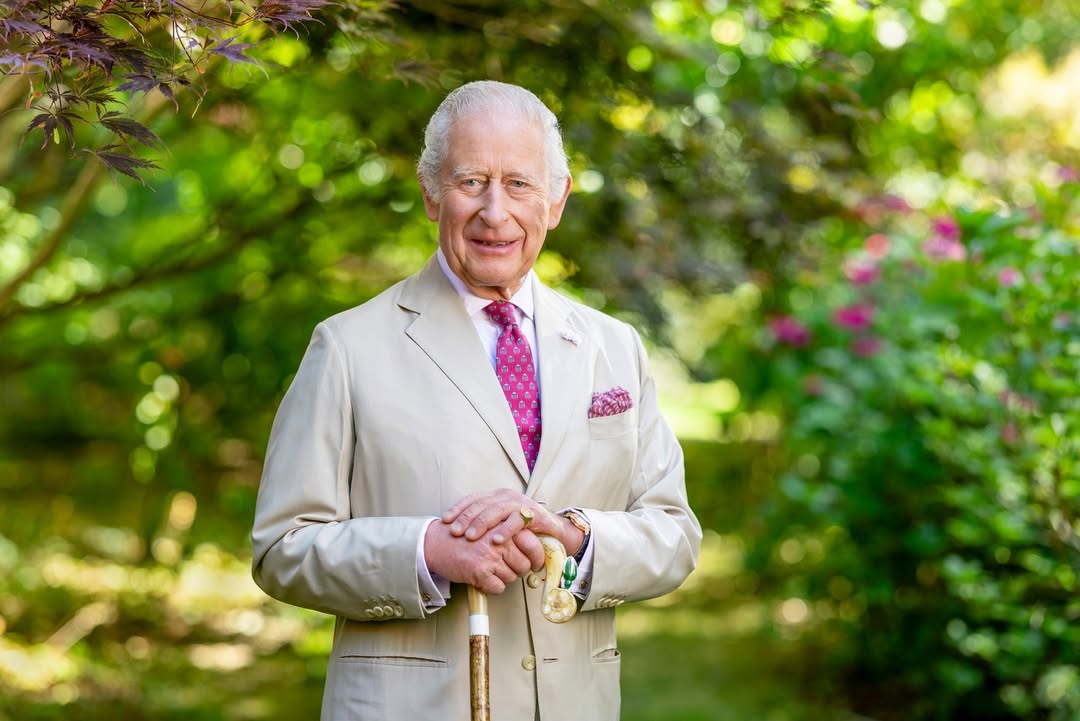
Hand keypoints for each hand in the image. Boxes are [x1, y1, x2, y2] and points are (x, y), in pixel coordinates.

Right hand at [423, 519, 541, 594]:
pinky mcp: (481, 571)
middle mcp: (500, 540)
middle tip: (506, 568)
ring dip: (502, 578)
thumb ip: (508, 532)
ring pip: (511, 577)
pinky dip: (491, 586)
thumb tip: (530, 546)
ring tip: (490, 570)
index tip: (536, 563)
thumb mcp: (488, 526)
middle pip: (524, 565)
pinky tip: (483, 577)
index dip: (537, 557)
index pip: (533, 545)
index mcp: (503, 527)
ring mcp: (491, 556)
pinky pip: (498, 587)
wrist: (435, 543)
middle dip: (517, 570)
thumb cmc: (461, 535)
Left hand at [441, 489, 585, 558]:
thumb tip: (456, 532)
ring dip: (482, 523)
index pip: (473, 498)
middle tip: (455, 532)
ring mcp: (520, 503)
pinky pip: (516, 521)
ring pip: (497, 510)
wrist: (552, 530)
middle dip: (466, 518)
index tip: (445, 521)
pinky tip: (496, 540)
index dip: (458, 508)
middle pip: (482, 504)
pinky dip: (505, 530)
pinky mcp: (533, 513)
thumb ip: (483, 524)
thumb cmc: (522, 529)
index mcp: (496, 496)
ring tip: (471, 536)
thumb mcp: (500, 524)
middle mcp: (507, 496)